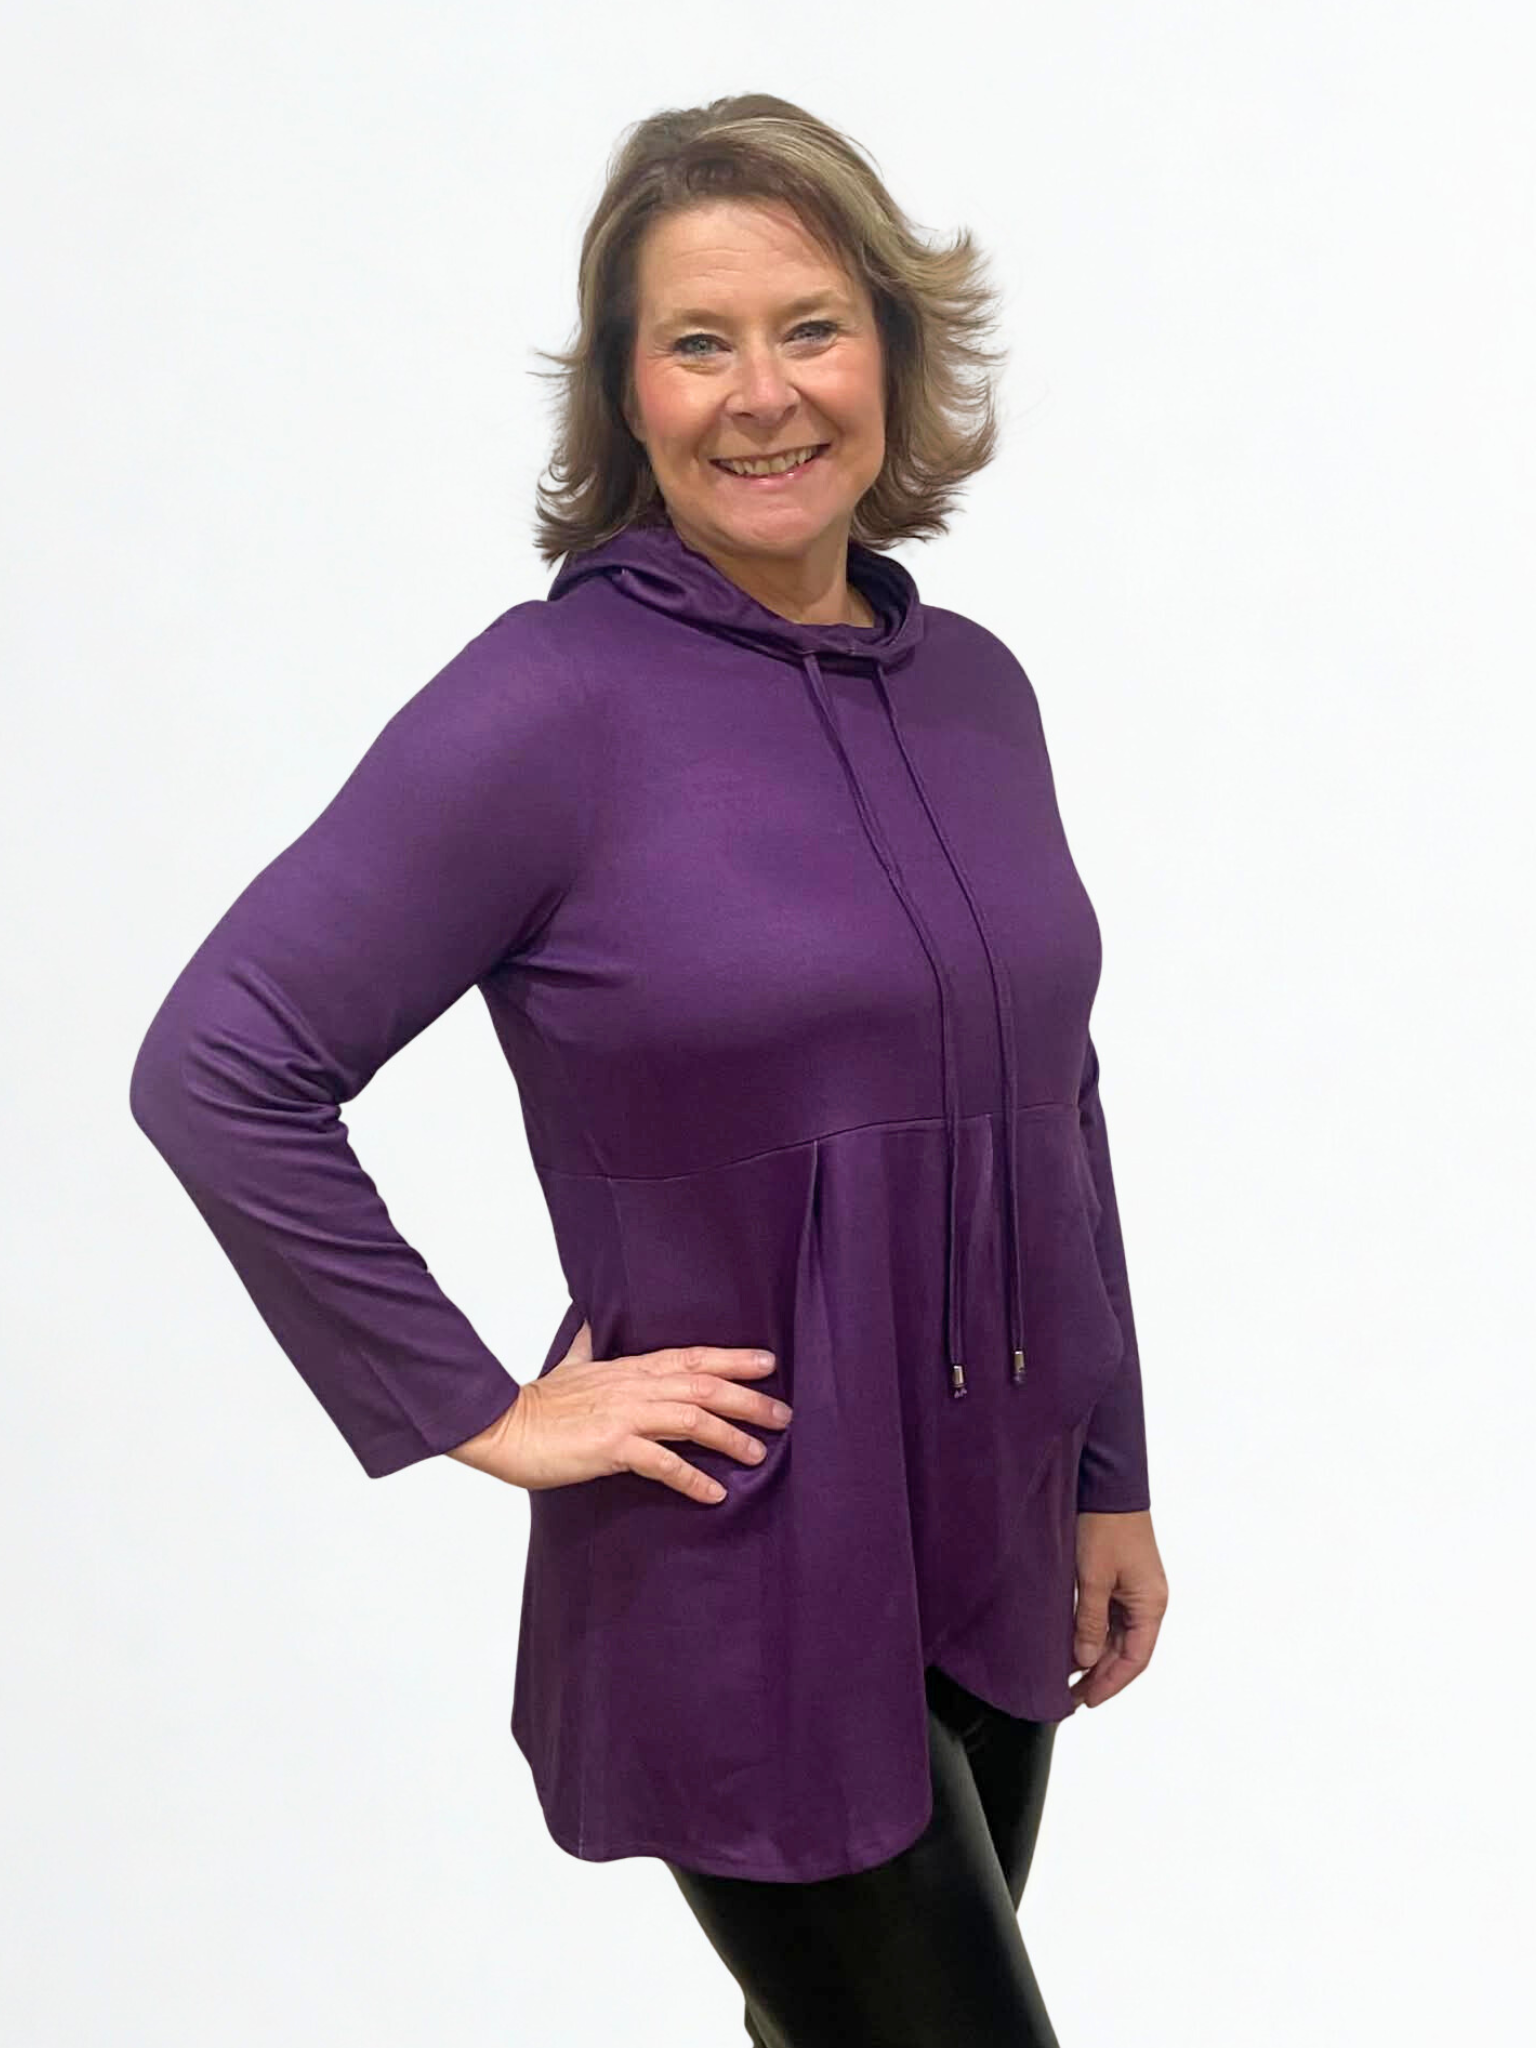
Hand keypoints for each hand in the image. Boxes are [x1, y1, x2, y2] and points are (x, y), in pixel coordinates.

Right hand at [446, 1320, 790, 1503]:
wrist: (501, 1426)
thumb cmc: (535, 1402)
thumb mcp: (567, 1365)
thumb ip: (585, 1347)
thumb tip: (587, 1326)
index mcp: (628, 1369)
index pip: (692, 1358)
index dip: (732, 1359)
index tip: (768, 1363)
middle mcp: (634, 1387)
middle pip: (704, 1386)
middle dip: (748, 1398)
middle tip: (783, 1413)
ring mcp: (624, 1416)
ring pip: (693, 1419)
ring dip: (731, 1436)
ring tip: (759, 1453)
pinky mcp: (611, 1447)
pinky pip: (662, 1462)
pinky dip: (692, 1477)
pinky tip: (714, 1492)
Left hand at [1068, 1509, 1167, 1708]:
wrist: (1108, 1485)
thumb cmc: (1105, 1527)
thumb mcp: (1093, 1577)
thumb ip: (1089, 1621)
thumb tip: (1084, 1661)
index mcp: (1151, 1605)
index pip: (1135, 1660)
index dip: (1111, 1684)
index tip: (1087, 1702)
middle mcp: (1148, 1603)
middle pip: (1126, 1653)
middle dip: (1099, 1677)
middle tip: (1070, 1699)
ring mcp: (1136, 1593)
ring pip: (1117, 1638)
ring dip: (1094, 1659)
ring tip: (1067, 1680)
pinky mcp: (1122, 1582)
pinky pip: (1110, 1620)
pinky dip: (1093, 1636)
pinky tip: (1072, 1648)